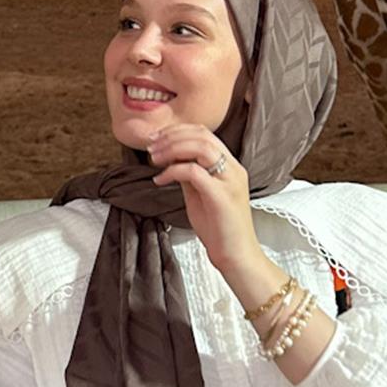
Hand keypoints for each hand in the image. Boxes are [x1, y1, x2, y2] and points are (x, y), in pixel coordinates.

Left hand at [147, 124, 260, 272]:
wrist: (235, 255)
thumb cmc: (219, 229)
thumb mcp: (200, 195)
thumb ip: (190, 175)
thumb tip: (171, 161)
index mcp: (231, 166)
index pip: (204, 134)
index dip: (177, 131)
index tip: (156, 138)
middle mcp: (234, 169)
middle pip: (202, 135)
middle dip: (171, 137)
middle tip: (151, 146)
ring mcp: (230, 181)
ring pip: (200, 147)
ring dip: (172, 149)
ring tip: (154, 159)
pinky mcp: (222, 195)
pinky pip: (194, 172)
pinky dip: (173, 171)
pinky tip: (160, 180)